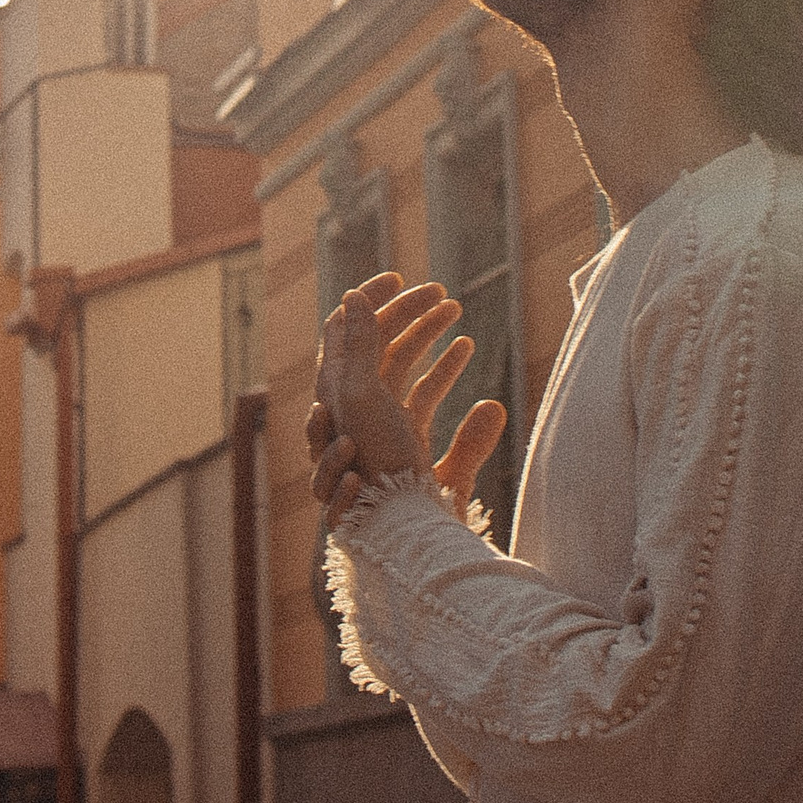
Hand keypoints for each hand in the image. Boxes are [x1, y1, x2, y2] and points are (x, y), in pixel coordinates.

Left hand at [306, 275, 509, 526]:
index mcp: (335, 389)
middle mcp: (354, 402)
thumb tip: (351, 295)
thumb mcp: (360, 396)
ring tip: (457, 310)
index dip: (368, 298)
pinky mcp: (408, 441)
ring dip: (428, 333)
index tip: (399, 276)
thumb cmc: (371, 463)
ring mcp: (382, 421)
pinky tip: (467, 348)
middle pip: (377, 341)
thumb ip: (359, 345)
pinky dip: (444, 367)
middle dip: (407, 311)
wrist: (398, 527)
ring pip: (403, 363)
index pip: (345, 328)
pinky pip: (423, 392)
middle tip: (441, 292)